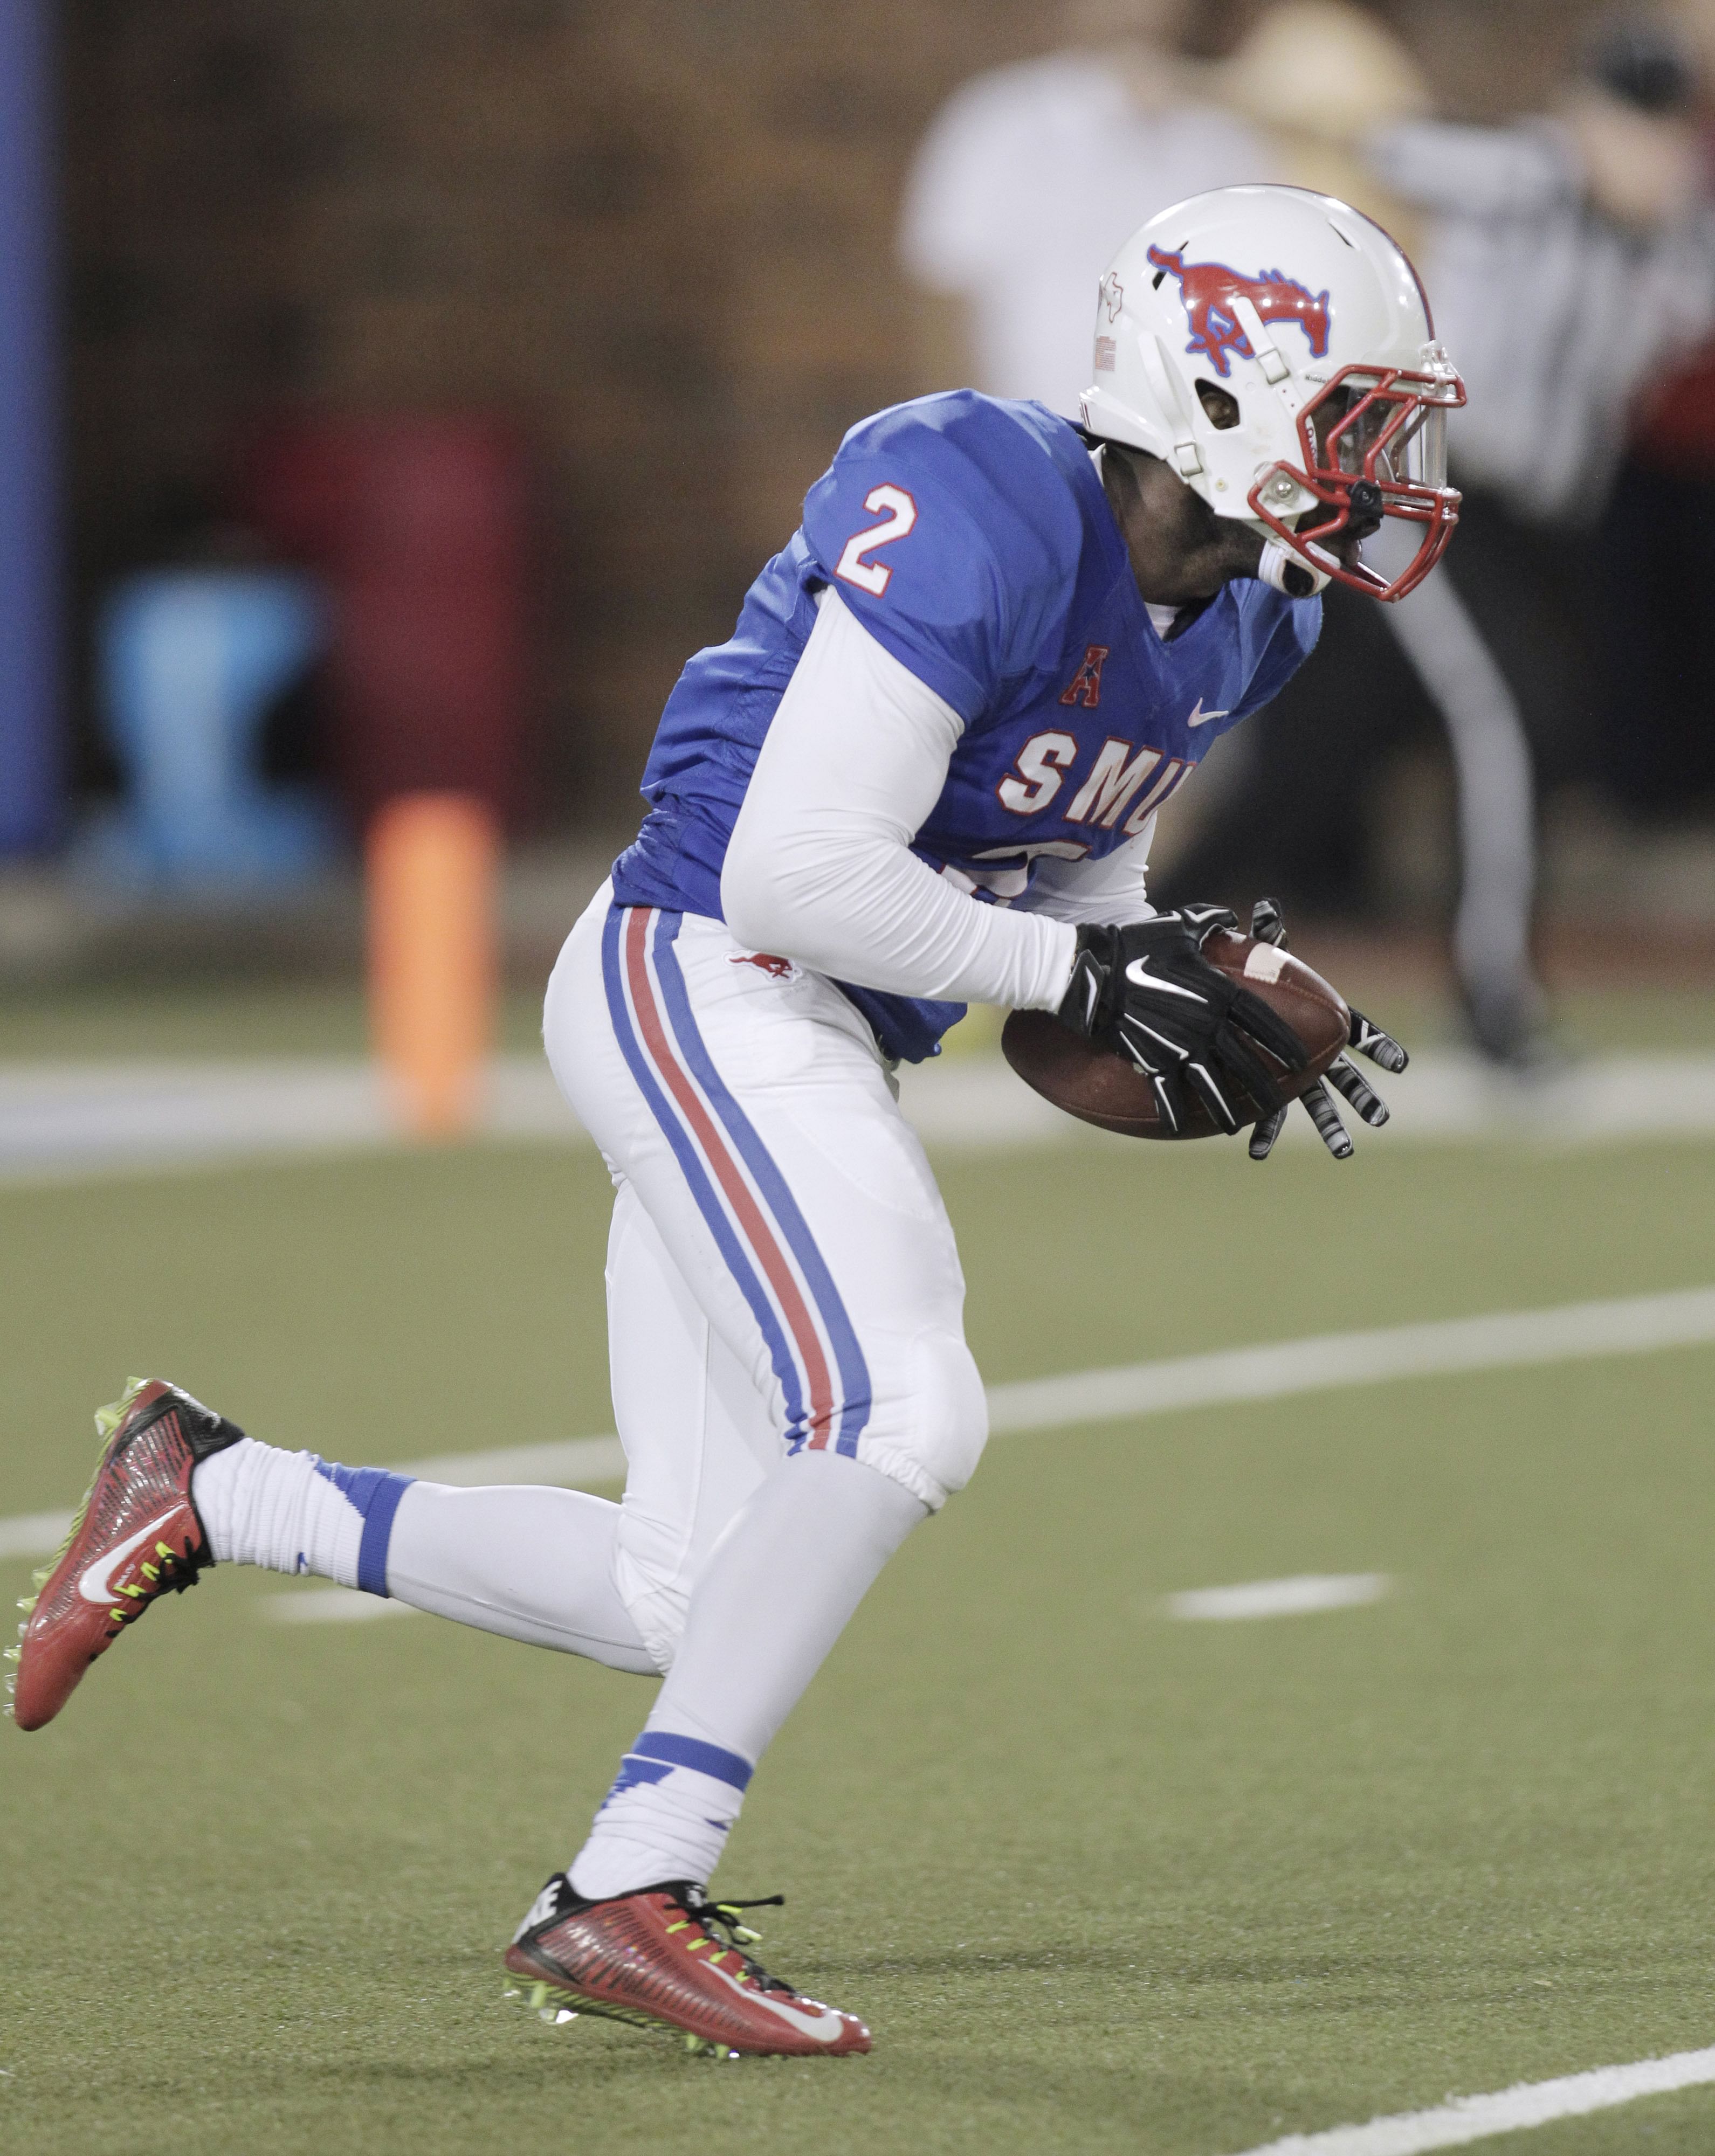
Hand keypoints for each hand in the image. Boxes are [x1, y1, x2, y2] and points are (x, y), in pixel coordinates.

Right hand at [1058, 903, 1310, 1136]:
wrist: (1095, 970)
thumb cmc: (1139, 943)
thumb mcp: (1180, 924)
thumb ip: (1211, 921)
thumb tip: (1231, 918)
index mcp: (1219, 992)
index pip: (1262, 1022)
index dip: (1284, 1043)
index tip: (1300, 1060)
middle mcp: (1206, 1024)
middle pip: (1244, 1062)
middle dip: (1264, 1087)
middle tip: (1278, 1105)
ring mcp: (1179, 1046)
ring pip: (1212, 1086)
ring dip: (1225, 1110)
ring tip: (1234, 1128)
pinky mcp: (1151, 1060)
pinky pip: (1166, 1093)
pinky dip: (1173, 1112)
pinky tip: (1180, 1128)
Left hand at [1244, 897, 1408, 1162]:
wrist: (1236, 1000)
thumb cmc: (1261, 976)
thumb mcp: (1266, 956)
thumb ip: (1271, 936)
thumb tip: (1267, 906)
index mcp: (1327, 1020)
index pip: (1361, 1033)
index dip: (1381, 1047)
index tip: (1401, 1064)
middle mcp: (1318, 1051)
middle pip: (1346, 1076)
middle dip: (1364, 1097)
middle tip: (1380, 1119)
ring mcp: (1298, 1072)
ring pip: (1318, 1103)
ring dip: (1330, 1127)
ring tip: (1341, 1151)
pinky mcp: (1272, 1085)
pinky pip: (1271, 1112)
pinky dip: (1265, 1131)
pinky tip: (1256, 1153)